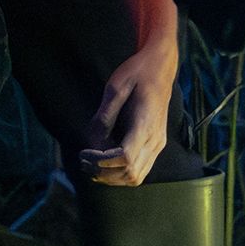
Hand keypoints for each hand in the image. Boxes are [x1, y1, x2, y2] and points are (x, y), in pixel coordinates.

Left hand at [79, 40, 176, 186]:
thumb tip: (93, 138)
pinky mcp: (156, 144)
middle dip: (103, 173)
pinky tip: (106, 164)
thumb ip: (105, 114)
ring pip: (136, 177)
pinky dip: (122, 174)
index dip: (103, 162)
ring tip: (92, 166)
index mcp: (145, 123)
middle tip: (83, 162)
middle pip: (130, 172)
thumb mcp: (117, 86)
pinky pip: (141, 170)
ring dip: (112, 177)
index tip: (85, 153)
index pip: (125, 157)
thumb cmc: (138, 72)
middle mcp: (155, 138)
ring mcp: (158, 143)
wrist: (161, 67)